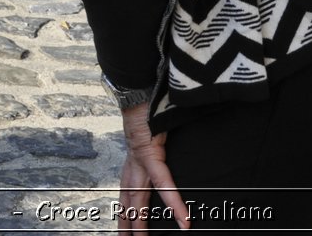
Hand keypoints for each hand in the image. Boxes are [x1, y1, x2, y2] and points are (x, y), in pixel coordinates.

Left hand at [117, 104, 189, 231]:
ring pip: (138, 199)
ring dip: (140, 222)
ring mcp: (139, 161)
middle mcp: (133, 166)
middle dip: (128, 225)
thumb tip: (164, 154)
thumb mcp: (152, 137)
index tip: (131, 231)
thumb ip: (156, 150)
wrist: (140, 90)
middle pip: (129, 202)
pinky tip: (183, 219)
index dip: (131, 213)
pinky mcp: (150, 154)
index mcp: (133, 164)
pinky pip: (164, 183)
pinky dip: (174, 202)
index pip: (129, 194)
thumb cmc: (147, 110)